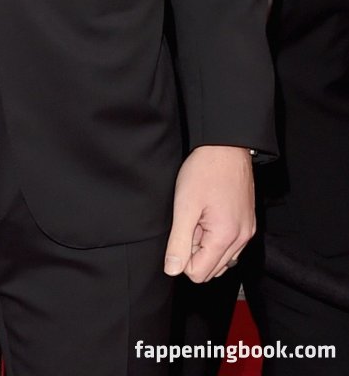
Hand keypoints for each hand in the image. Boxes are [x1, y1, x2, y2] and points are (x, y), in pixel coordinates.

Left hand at [164, 145, 254, 282]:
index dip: (183, 256)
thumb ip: (178, 242)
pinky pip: (231, 245)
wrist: (226, 146)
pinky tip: (209, 214)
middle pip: (212, 268)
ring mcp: (247, 231)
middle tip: (191, 221)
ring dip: (206, 243)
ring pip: (222, 257)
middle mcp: (242, 239)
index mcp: (226, 238)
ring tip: (200, 216)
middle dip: (195, 251)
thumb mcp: (184, 206)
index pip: (200, 273)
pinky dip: (217, 236)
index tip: (181, 231)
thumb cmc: (205, 171)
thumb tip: (172, 269)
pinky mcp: (248, 222)